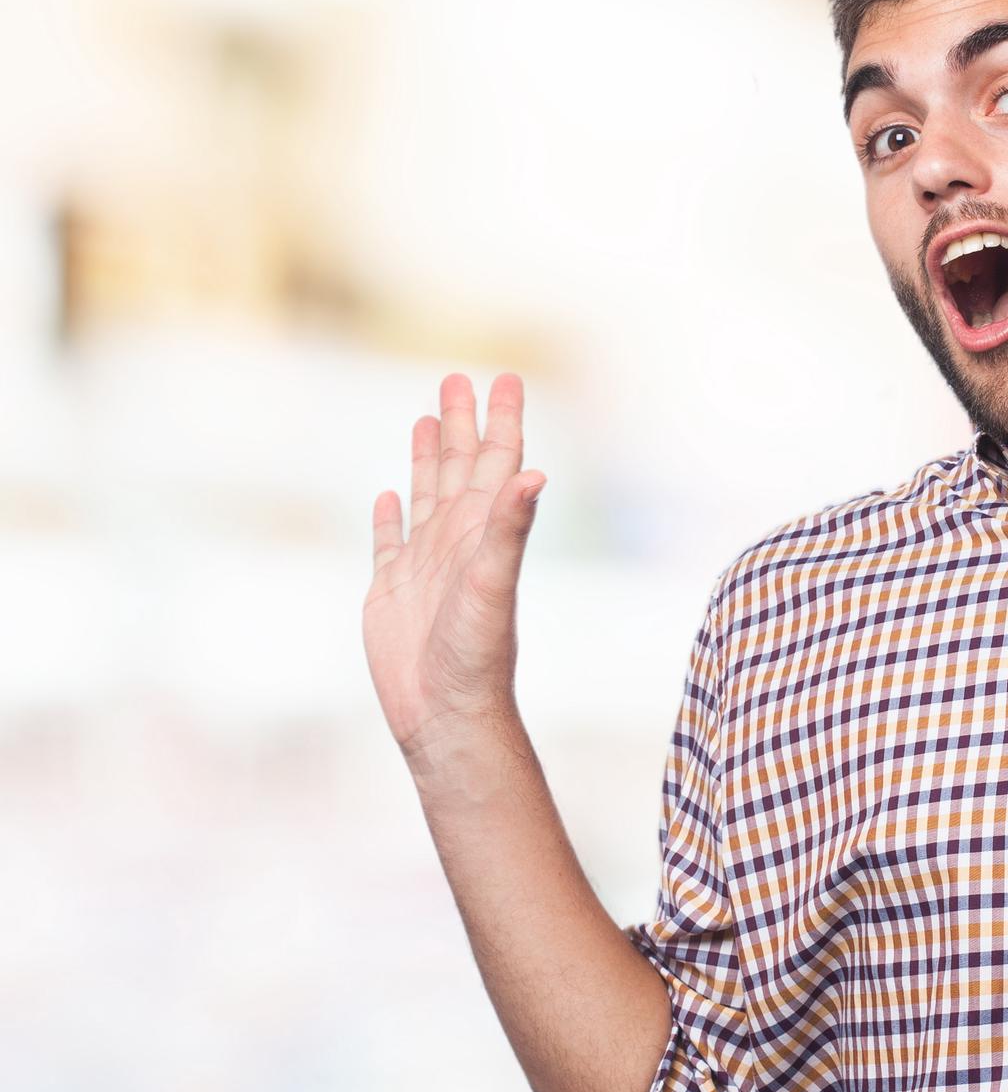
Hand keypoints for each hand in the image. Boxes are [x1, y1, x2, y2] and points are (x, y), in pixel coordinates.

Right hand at [363, 372, 547, 764]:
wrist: (444, 712)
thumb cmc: (475, 656)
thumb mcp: (493, 585)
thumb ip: (510, 529)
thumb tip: (534, 473)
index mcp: (484, 533)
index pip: (496, 463)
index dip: (501, 421)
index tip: (505, 378)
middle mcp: (457, 542)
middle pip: (459, 468)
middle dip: (460, 423)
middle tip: (458, 379)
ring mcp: (424, 566)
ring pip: (426, 496)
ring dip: (427, 457)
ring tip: (426, 418)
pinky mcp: (392, 592)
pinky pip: (389, 543)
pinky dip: (390, 518)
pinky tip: (389, 497)